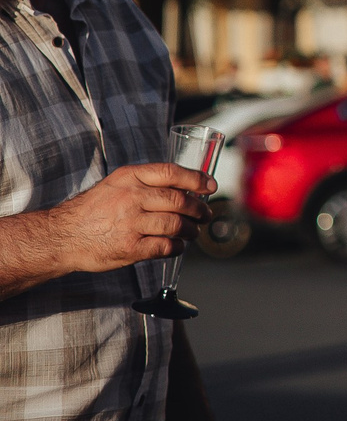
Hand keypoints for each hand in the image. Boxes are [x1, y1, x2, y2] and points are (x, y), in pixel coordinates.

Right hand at [42, 164, 209, 273]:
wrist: (61, 236)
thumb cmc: (92, 210)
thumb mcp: (115, 184)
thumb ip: (145, 183)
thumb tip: (185, 187)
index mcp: (129, 178)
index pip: (171, 172)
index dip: (196, 179)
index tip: (210, 186)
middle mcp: (131, 197)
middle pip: (180, 200)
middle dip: (199, 209)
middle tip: (205, 214)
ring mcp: (131, 223)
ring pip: (177, 224)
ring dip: (190, 230)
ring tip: (192, 232)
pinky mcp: (130, 247)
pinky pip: (166, 246)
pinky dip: (177, 247)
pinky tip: (176, 246)